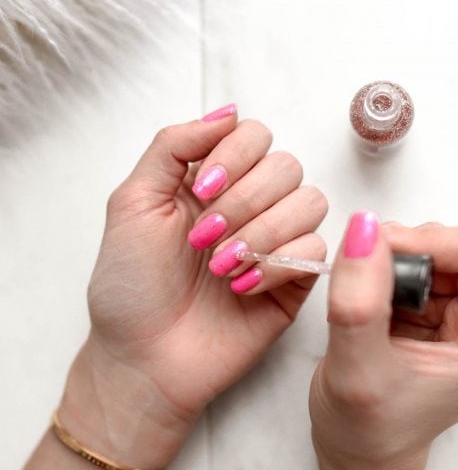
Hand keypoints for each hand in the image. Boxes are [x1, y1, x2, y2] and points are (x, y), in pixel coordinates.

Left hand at [60, 107, 327, 469]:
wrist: (144, 357)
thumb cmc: (131, 285)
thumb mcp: (134, 202)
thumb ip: (174, 146)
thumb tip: (227, 112)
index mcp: (214, 182)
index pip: (255, 136)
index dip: (235, 156)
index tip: (201, 191)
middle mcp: (251, 206)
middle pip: (287, 166)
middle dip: (246, 200)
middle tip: (204, 238)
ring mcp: (277, 243)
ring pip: (311, 202)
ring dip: (264, 231)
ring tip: (221, 266)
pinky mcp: (295, 280)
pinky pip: (316, 251)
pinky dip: (277, 265)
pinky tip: (241, 287)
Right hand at [309, 213, 457, 469]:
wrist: (359, 452)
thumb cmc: (367, 431)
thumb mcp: (358, 371)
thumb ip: (360, 302)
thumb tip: (363, 230)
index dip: (423, 242)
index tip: (372, 256)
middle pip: (452, 243)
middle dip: (400, 253)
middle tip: (363, 288)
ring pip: (426, 248)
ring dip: (385, 263)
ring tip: (362, 305)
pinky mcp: (431, 308)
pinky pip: (405, 262)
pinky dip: (377, 270)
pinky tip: (365, 304)